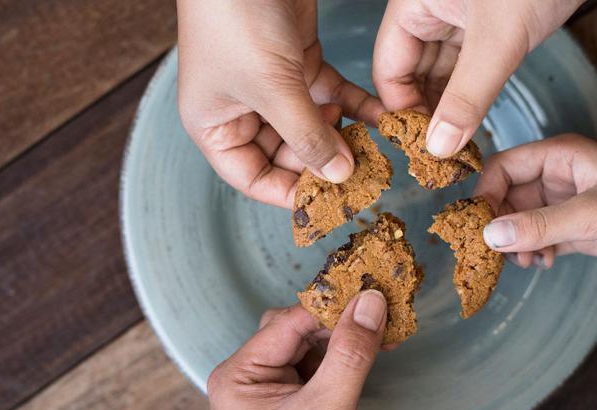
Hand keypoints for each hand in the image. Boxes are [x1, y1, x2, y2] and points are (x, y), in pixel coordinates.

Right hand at [177, 0, 384, 207]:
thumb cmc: (235, 21)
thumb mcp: (271, 88)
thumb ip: (306, 136)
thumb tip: (339, 176)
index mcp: (215, 126)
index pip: (253, 177)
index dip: (288, 192)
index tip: (328, 201)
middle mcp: (243, 110)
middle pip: (287, 154)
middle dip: (322, 162)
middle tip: (362, 173)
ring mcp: (273, 87)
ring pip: (312, 126)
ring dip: (342, 136)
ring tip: (376, 148)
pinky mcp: (299, 63)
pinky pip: (330, 96)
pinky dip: (353, 106)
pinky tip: (381, 117)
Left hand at [208, 290, 387, 409]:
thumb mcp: (327, 408)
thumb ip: (349, 354)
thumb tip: (370, 303)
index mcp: (238, 375)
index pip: (288, 323)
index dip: (331, 306)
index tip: (371, 293)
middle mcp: (245, 375)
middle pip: (295, 329)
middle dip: (338, 324)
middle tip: (379, 316)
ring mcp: (264, 386)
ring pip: (306, 344)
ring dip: (342, 340)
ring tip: (378, 338)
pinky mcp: (284, 397)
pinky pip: (312, 364)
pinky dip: (339, 358)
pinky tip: (364, 354)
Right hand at [373, 0, 583, 157]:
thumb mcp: (499, 38)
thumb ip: (468, 95)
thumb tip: (440, 144)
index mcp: (414, 6)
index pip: (389, 70)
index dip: (402, 110)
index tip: (421, 146)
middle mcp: (430, 13)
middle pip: (411, 75)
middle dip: (425, 114)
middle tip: (439, 154)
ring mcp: (458, 21)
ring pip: (440, 75)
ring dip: (447, 111)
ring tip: (455, 147)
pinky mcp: (487, 29)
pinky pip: (467, 70)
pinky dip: (469, 97)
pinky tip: (471, 124)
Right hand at [474, 135, 596, 273]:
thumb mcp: (596, 213)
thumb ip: (541, 225)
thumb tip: (490, 236)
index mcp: (560, 156)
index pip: (503, 168)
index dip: (485, 193)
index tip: (477, 225)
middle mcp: (559, 178)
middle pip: (508, 197)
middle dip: (499, 225)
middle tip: (496, 253)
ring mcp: (569, 205)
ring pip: (522, 221)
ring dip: (517, 243)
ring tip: (526, 262)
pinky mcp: (580, 230)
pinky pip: (542, 239)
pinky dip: (536, 252)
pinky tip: (544, 263)